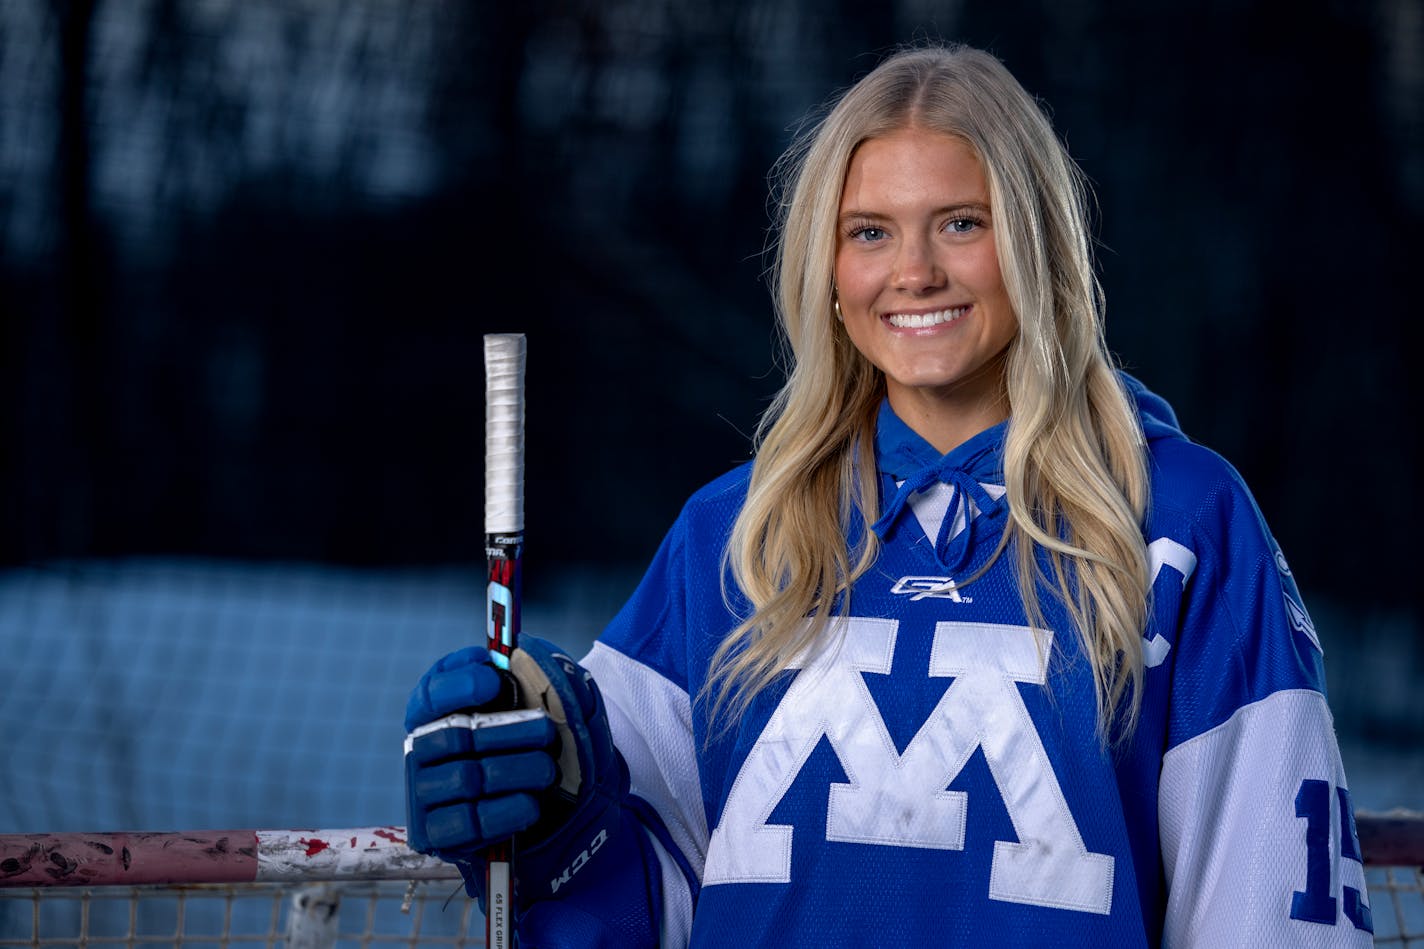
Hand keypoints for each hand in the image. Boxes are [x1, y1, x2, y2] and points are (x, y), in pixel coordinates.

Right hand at [403, 639, 630, 909]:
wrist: (551, 808)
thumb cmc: (535, 743)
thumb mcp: (540, 701)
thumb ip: (530, 672)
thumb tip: (519, 650)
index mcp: (435, 712)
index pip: (431, 691)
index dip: (457, 682)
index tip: (493, 677)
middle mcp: (421, 750)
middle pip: (454, 734)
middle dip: (506, 730)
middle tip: (545, 730)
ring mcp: (423, 793)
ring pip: (466, 778)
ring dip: (513, 771)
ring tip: (546, 769)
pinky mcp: (435, 834)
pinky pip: (466, 823)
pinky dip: (504, 812)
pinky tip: (532, 804)